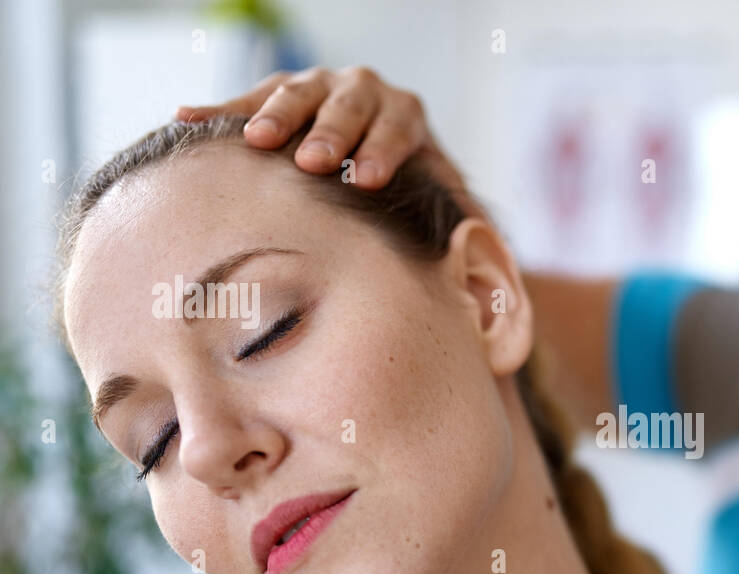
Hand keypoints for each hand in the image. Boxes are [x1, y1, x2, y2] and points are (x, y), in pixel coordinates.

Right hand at [175, 65, 465, 196]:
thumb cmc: (411, 196)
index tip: (366, 179)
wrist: (380, 167)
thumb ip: (462, 222)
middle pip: (347, 105)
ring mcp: (318, 87)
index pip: (397, 127)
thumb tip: (481, 248)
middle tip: (314, 161)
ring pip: (296, 93)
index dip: (382, 151)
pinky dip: (217, 112)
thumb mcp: (444, 205)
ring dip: (276, 117)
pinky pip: (244, 101)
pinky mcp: (277, 98)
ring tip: (255, 142)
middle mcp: (364, 91)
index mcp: (405, 115)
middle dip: (331, 132)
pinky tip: (186, 121)